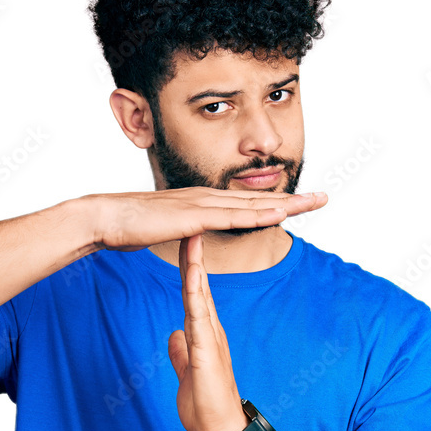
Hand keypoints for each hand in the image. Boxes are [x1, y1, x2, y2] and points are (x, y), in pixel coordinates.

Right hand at [91, 186, 326, 251]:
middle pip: (258, 199)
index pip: (245, 203)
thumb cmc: (128, 225)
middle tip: (324, 197)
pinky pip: (232, 217)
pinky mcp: (193, 216)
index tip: (299, 204)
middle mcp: (206, 198)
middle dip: (293, 199)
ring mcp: (201, 205)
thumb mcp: (164, 228)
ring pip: (252, 204)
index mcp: (201, 202)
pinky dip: (258, 215)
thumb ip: (181, 230)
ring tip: (314, 202)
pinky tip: (278, 214)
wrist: (105, 217)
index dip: (274, 202)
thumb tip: (187, 232)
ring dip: (286, 203)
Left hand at [167, 232, 248, 430]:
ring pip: (200, 296)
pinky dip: (196, 294)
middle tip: (189, 221)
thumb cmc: (207, 408)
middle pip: (198, 286)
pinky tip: (192, 275)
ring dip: (194, 266)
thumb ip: (181, 353)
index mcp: (204, 335)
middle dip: (193, 254)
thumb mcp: (186, 374)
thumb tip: (174, 336)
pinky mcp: (208, 352)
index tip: (182, 241)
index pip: (193, 294)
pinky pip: (200, 317)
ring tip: (191, 236)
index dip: (187, 267)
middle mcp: (210, 331)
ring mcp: (211, 339)